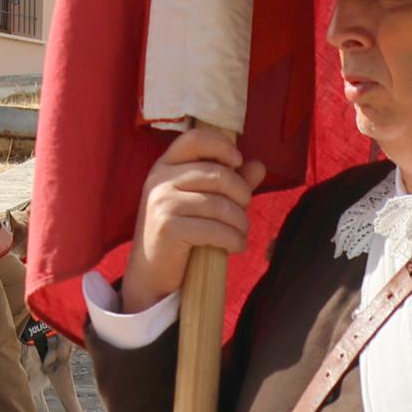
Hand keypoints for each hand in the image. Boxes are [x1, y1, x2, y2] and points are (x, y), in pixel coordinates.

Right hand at [125, 126, 261, 313]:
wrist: (152, 272)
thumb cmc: (181, 232)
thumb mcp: (203, 202)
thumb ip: (230, 182)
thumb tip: (259, 166)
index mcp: (166, 165)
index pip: (195, 138)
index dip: (221, 146)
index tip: (238, 162)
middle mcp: (160, 179)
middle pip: (217, 174)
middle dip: (242, 195)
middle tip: (244, 213)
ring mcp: (162, 202)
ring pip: (220, 205)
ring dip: (240, 223)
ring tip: (241, 234)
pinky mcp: (168, 228)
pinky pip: (215, 229)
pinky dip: (233, 240)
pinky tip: (235, 247)